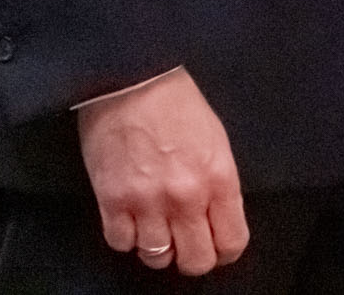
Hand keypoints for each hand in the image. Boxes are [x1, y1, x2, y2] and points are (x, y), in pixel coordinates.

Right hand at [78, 67, 246, 276]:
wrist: (133, 82)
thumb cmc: (177, 105)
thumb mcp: (216, 142)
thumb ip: (218, 185)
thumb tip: (215, 219)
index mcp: (219, 179)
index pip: (232, 242)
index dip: (225, 251)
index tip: (218, 247)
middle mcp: (186, 197)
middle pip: (196, 261)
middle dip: (193, 257)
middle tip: (186, 243)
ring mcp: (146, 202)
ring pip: (156, 258)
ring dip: (158, 248)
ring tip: (156, 227)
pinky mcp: (111, 201)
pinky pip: (121, 243)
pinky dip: (127, 237)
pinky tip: (131, 218)